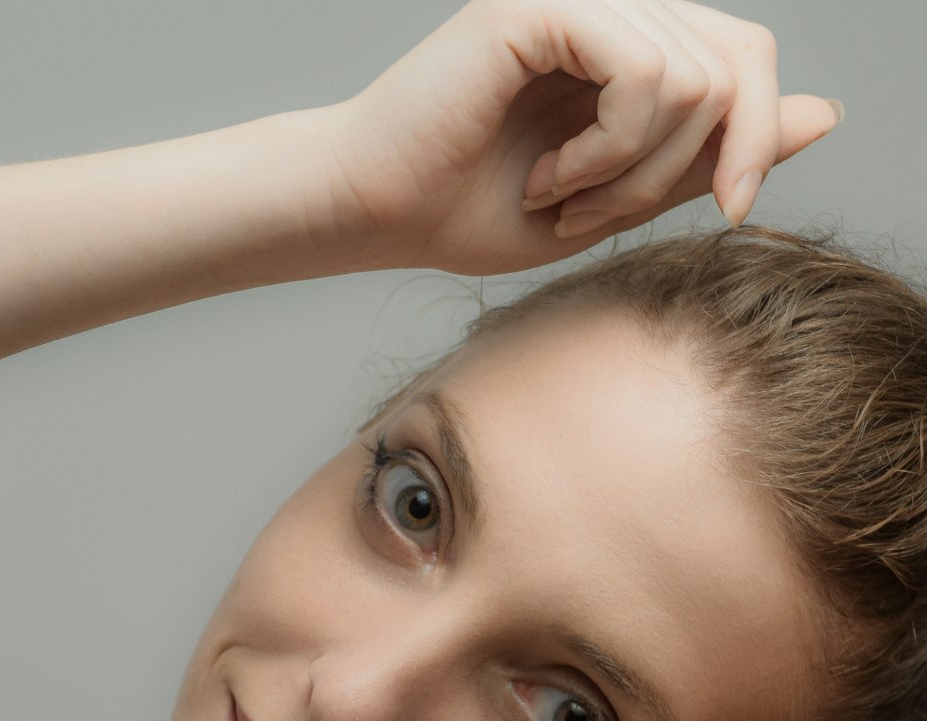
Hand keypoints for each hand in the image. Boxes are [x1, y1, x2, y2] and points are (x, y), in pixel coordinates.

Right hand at [325, 0, 842, 273]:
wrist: (380, 214)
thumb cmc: (475, 211)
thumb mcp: (623, 197)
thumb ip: (713, 155)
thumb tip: (823, 115)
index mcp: (636, 42)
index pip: (748, 57)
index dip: (761, 136)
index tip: (730, 211)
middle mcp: (616, 5)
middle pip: (738, 60)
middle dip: (690, 165)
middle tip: (604, 215)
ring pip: (693, 75)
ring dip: (636, 169)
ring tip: (567, 200)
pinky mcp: (544, 4)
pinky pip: (641, 68)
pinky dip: (610, 147)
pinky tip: (554, 179)